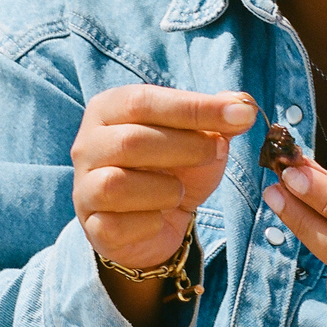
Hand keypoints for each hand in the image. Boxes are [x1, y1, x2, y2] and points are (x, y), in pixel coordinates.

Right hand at [72, 85, 256, 270]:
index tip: (239, 115)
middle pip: (131, 140)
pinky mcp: (92, 226)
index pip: (143, 101)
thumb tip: (242, 106)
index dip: (193, 107)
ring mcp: (84, 187)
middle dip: (184, 147)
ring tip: (178, 191)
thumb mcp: (201, 139)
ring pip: (117, 184)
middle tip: (214, 153)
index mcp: (109, 110)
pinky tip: (160, 218)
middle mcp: (87, 145)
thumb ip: (219, 119)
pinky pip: (118, 225)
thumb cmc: (174, 170)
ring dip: (164, 189)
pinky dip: (150, 223)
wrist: (157, 224)